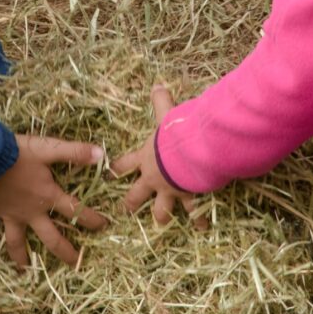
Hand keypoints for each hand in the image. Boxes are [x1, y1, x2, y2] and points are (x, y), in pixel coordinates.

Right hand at [0, 134, 106, 267]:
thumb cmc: (17, 153)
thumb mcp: (48, 148)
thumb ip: (74, 151)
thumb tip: (101, 155)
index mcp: (47, 196)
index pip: (75, 211)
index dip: (91, 219)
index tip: (103, 227)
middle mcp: (30, 211)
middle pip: (50, 238)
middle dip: (64, 252)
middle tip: (74, 264)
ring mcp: (10, 213)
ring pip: (17, 241)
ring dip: (22, 256)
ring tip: (25, 270)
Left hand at [112, 85, 205, 228]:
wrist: (189, 154)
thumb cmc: (173, 134)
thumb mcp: (166, 115)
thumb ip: (161, 101)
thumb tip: (157, 85)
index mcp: (145, 158)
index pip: (124, 164)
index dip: (117, 169)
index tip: (110, 174)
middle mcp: (154, 178)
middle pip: (137, 194)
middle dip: (131, 202)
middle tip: (126, 210)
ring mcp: (169, 190)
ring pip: (162, 210)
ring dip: (161, 216)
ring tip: (160, 224)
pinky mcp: (187, 197)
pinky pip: (194, 211)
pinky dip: (199, 219)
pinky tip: (202, 229)